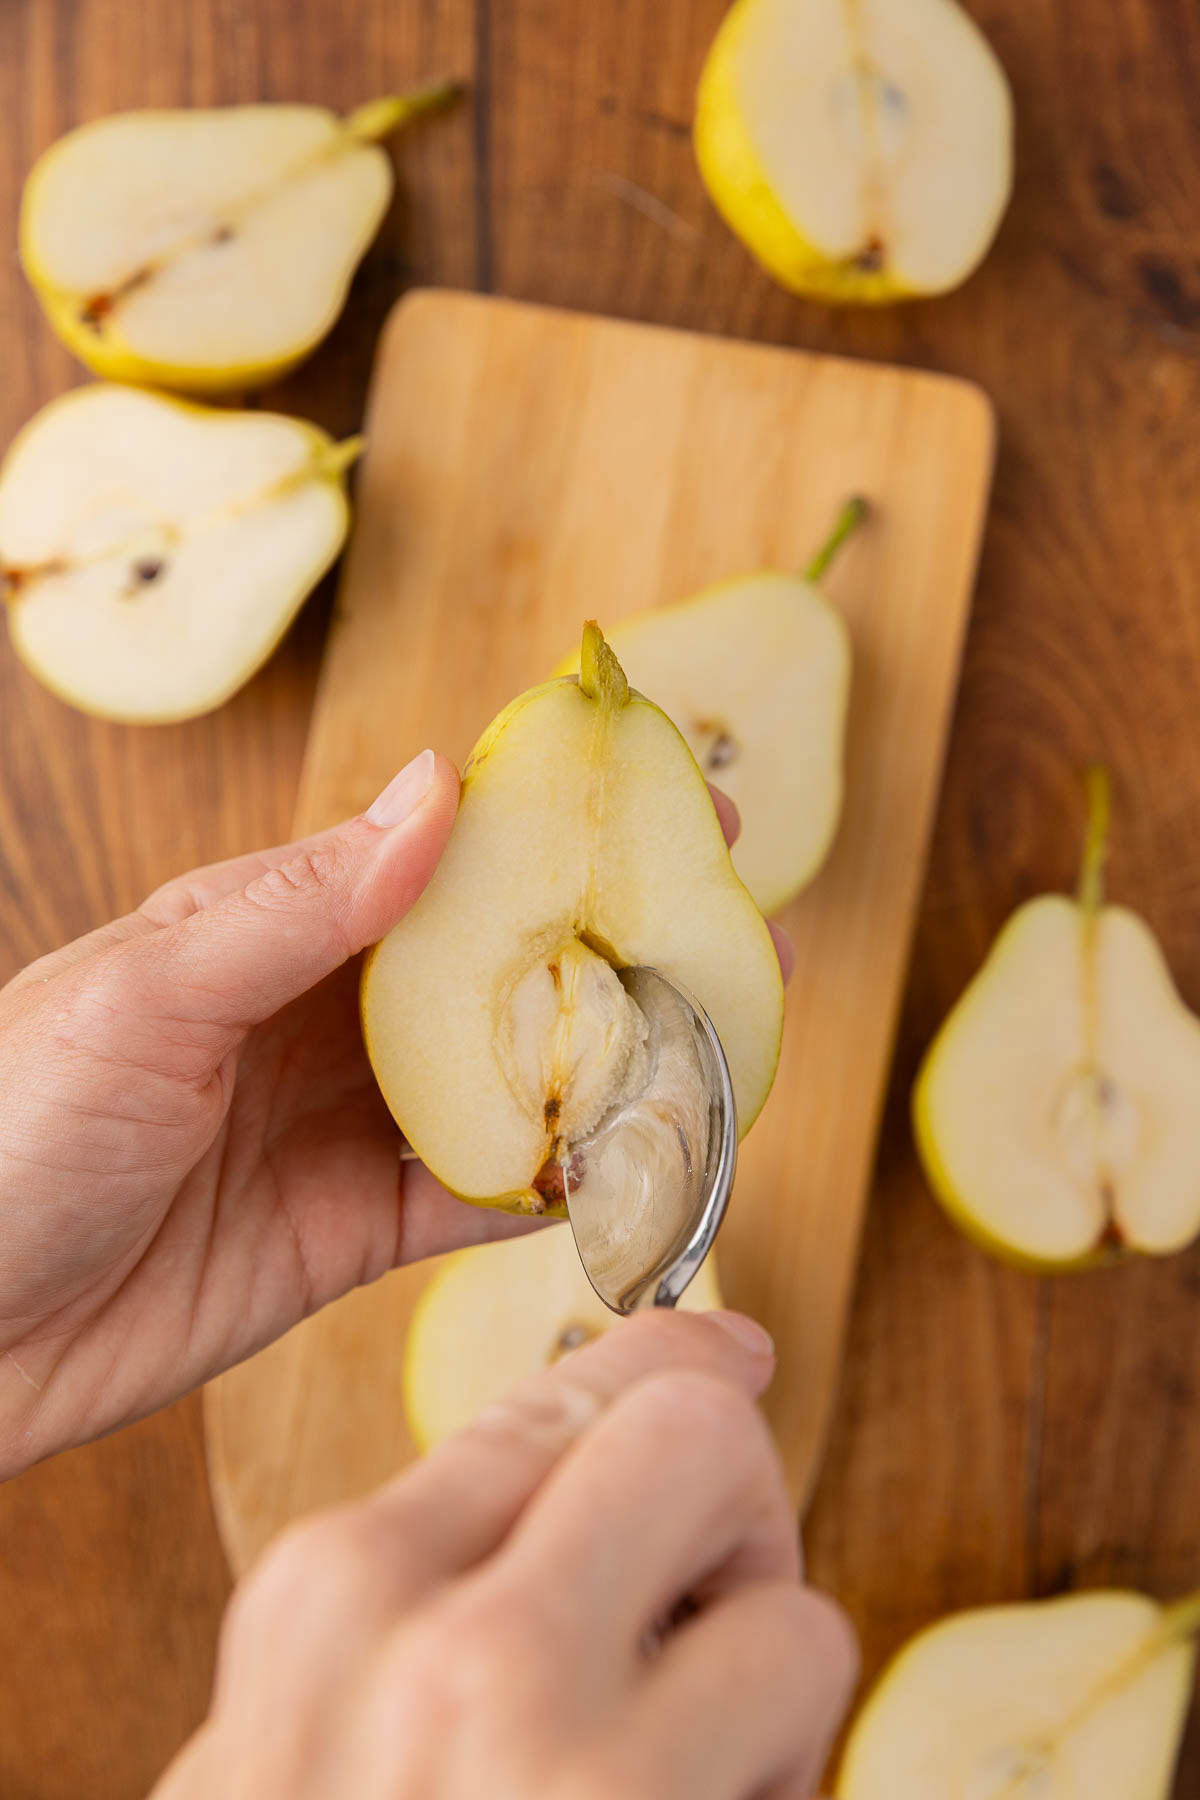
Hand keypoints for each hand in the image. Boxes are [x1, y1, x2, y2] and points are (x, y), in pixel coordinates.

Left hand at [0, 753, 785, 1476]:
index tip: (679, 790)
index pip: (449, 846)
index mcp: (279, 923)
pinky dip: (565, 1185)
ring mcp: (349, 1122)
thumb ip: (297, 904)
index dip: (565, 814)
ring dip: (622, 1063)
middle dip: (629, 938)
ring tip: (733, 1044)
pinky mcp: (355, 1231)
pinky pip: (484, 1197)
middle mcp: (330, 1011)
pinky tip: (640, 1171)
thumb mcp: (142, 994)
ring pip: (519, 1078)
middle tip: (750, 927)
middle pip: (511, 960)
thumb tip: (438, 788)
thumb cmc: (3, 1125)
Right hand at [153, 1309, 856, 1799]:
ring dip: (768, 1697)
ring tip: (682, 1781)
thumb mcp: (291, 1730)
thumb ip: (414, 1585)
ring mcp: (583, 1783)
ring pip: (799, 1619)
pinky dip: (778, 1799)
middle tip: (699, 1606)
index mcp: (338, 1597)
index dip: (668, 1364)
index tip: (725, 1357)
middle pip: (700, 1438)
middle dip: (730, 1506)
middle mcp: (457, 1658)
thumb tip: (573, 1446)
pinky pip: (810, 1767)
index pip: (562, 1393)